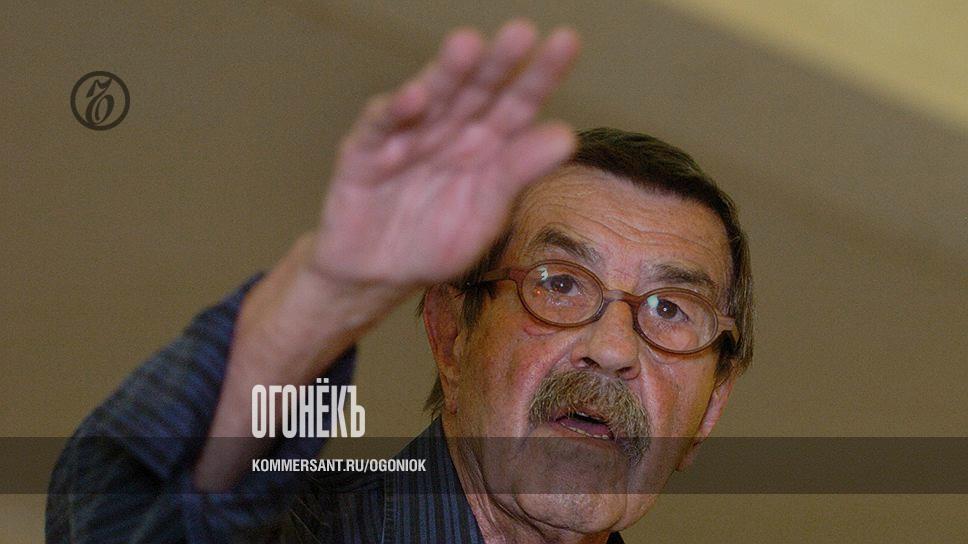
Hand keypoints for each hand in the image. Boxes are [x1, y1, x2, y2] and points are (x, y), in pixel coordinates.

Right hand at [312, 20, 580, 288]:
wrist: (377, 275)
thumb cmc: (435, 241)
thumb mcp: (484, 214)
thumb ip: (517, 173)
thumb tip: (566, 136)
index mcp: (487, 144)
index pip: (518, 103)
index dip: (539, 74)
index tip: (565, 42)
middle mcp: (450, 130)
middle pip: (477, 91)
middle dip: (496, 63)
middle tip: (520, 33)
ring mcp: (407, 137)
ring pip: (431, 99)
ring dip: (447, 73)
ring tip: (468, 45)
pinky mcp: (364, 153)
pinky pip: (380, 128)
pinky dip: (394, 112)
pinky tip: (413, 98)